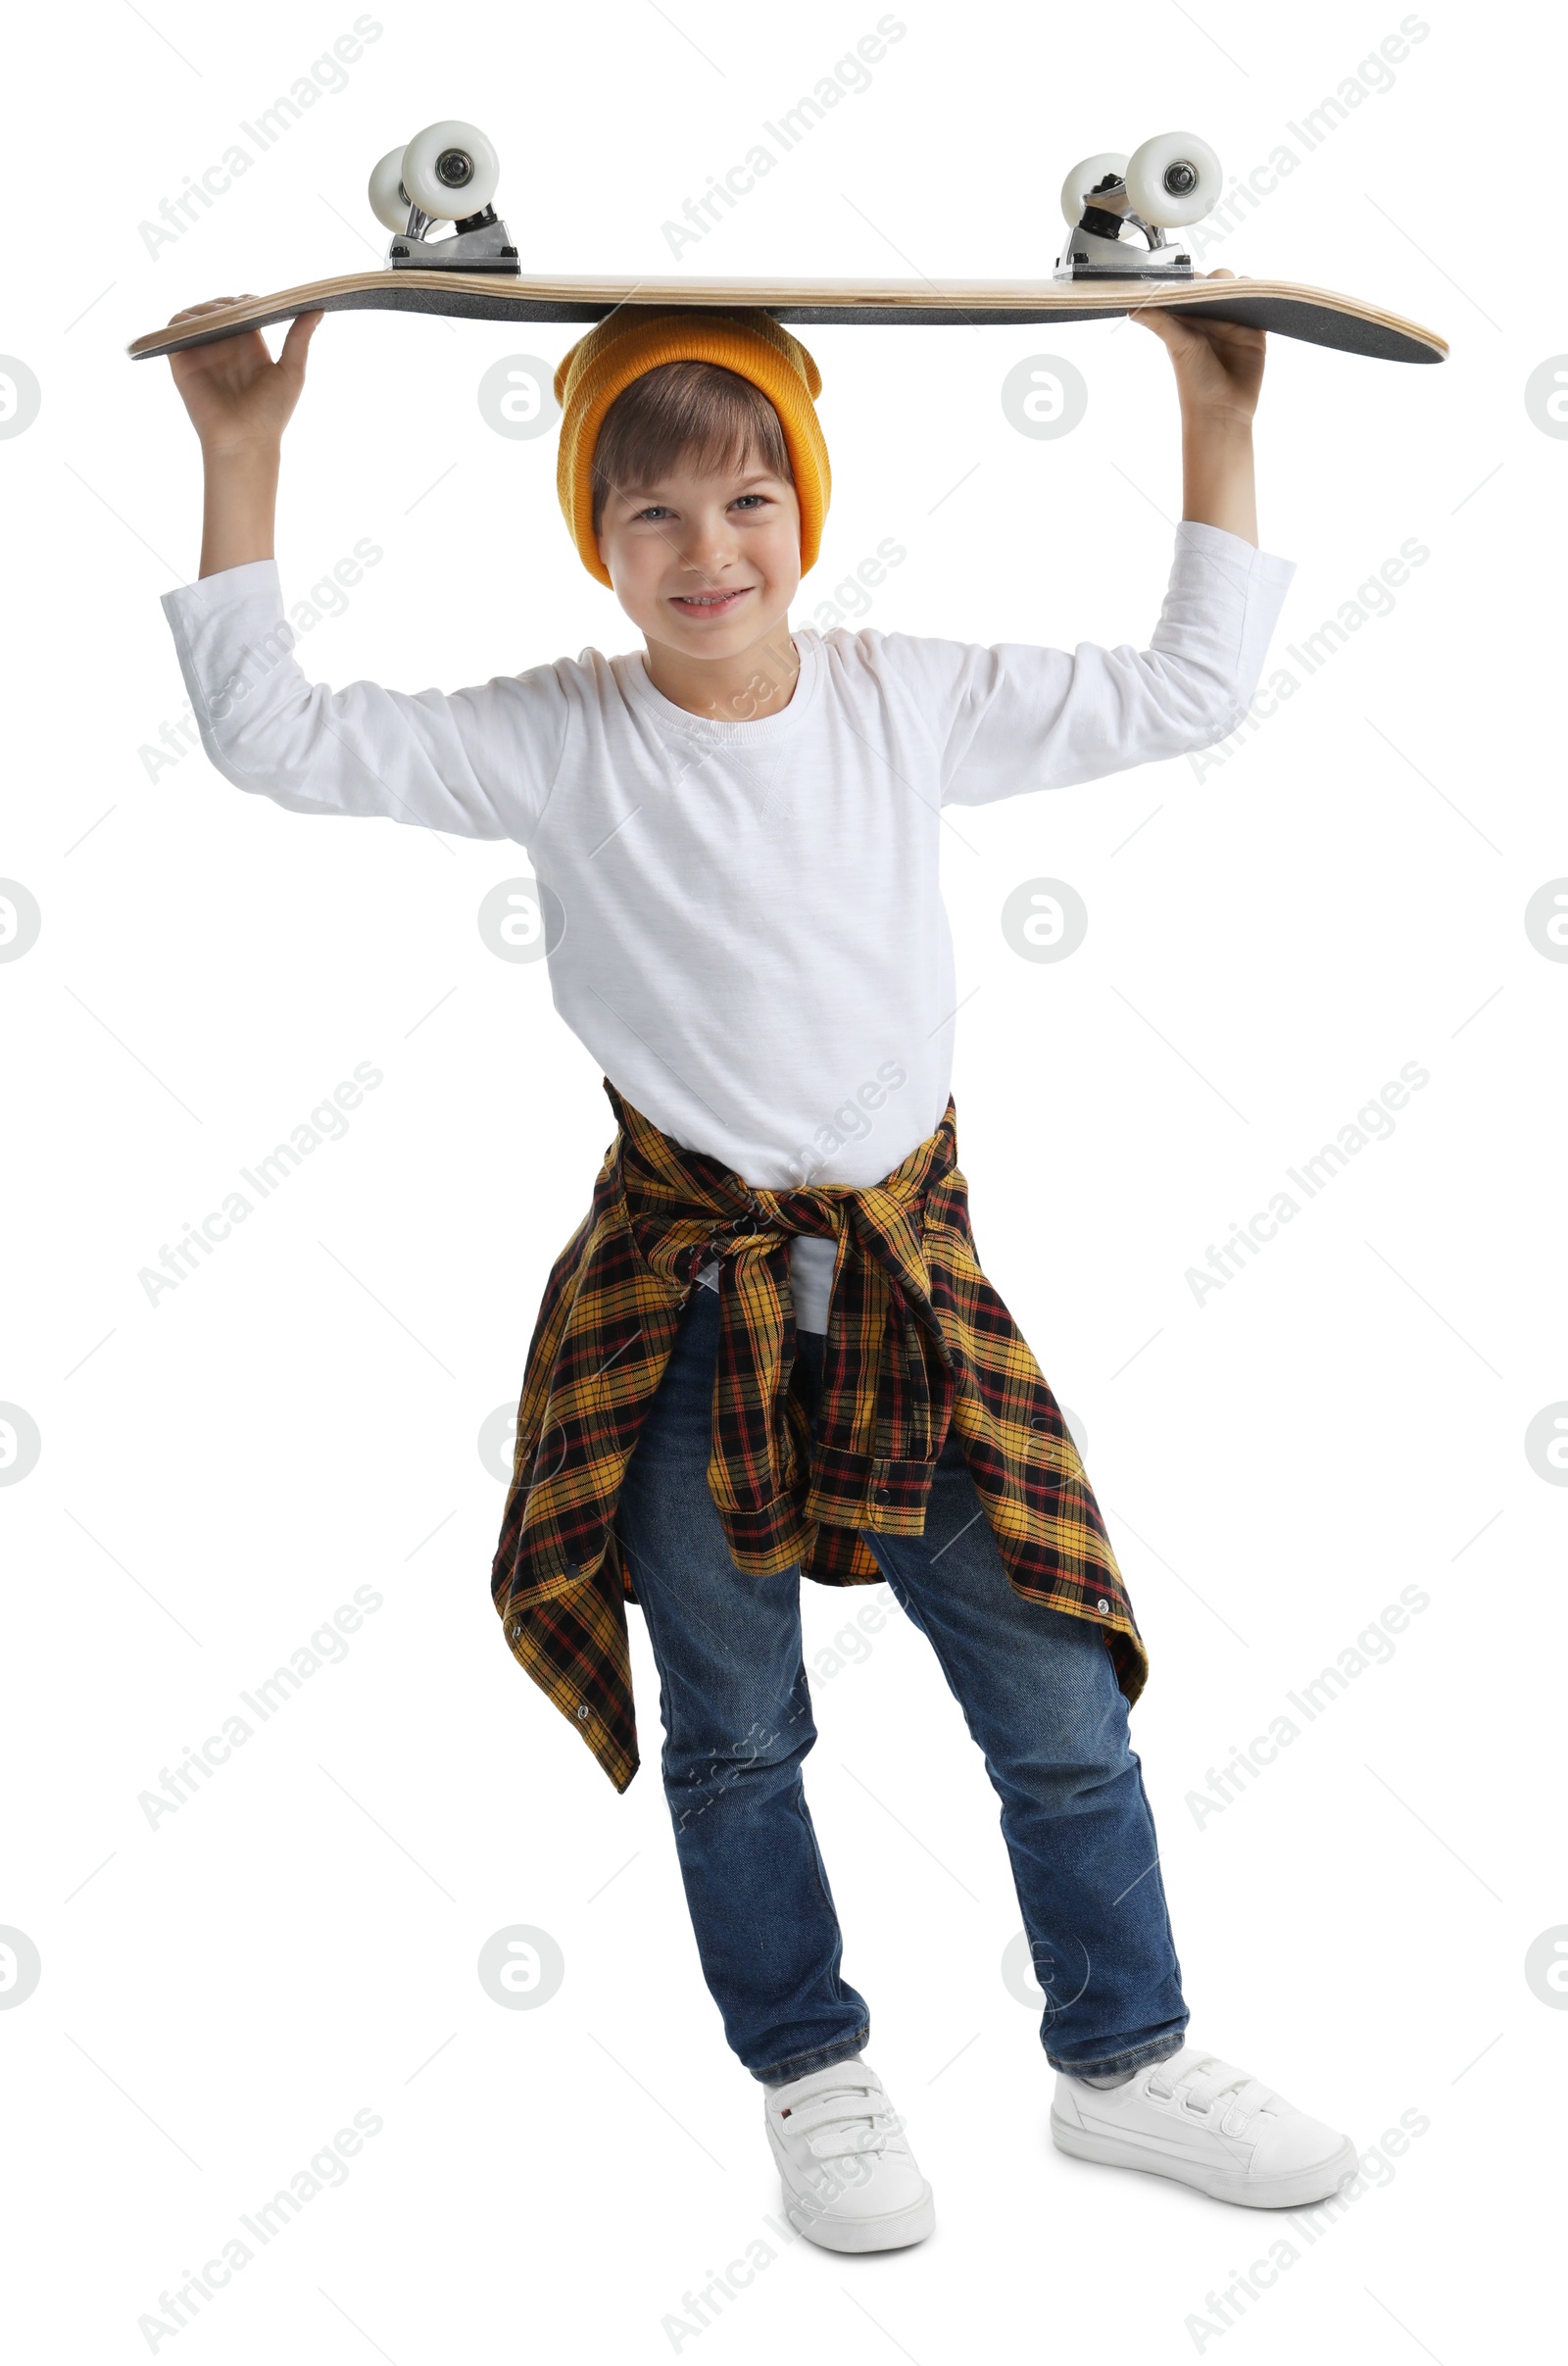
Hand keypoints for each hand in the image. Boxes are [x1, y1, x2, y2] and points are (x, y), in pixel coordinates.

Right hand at [165, 300, 322, 455]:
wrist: (245, 442)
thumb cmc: (271, 414)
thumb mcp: (292, 371)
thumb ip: (300, 339)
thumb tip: (317, 307)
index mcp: (248, 346)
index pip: (242, 310)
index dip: (246, 301)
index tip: (257, 302)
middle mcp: (224, 346)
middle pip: (220, 308)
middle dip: (228, 302)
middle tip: (240, 307)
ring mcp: (202, 352)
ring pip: (198, 314)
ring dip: (208, 307)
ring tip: (223, 315)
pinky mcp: (181, 360)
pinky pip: (175, 328)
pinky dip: (184, 318)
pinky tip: (202, 323)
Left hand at [1131, 268, 1265, 423]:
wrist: (1222, 411)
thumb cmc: (1194, 382)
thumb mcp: (1177, 345)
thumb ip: (1159, 322)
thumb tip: (1131, 307)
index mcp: (1190, 318)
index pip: (1193, 285)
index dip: (1193, 278)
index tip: (1193, 279)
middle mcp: (1211, 317)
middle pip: (1218, 282)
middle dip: (1219, 279)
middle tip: (1217, 289)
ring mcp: (1233, 322)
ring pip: (1239, 289)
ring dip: (1240, 284)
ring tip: (1236, 293)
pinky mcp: (1254, 329)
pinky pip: (1259, 304)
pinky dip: (1260, 295)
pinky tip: (1257, 295)